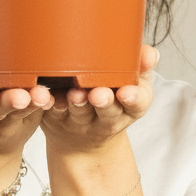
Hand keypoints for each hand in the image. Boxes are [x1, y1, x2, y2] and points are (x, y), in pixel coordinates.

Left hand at [41, 45, 159, 156]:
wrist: (85, 141)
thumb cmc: (113, 98)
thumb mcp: (132, 84)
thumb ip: (141, 66)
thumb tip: (151, 53)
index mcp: (129, 107)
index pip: (137, 104)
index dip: (134, 99)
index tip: (126, 92)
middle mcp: (106, 118)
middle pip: (107, 112)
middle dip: (104, 102)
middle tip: (98, 94)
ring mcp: (80, 121)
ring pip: (79, 112)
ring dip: (77, 103)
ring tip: (74, 94)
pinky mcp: (56, 119)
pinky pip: (51, 112)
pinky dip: (48, 104)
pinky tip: (45, 96)